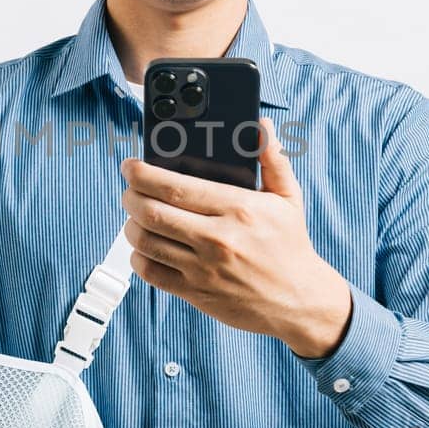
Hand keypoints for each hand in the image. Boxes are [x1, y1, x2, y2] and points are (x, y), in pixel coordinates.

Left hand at [120, 117, 353, 358]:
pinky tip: (144, 247)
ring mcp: (204, 268)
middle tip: (128, 190)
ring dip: (130, 225)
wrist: (299, 301)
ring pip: (146, 242)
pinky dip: (138, 257)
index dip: (143, 174)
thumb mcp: (288, 199)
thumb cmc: (291, 247)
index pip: (175, 186)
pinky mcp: (196, 293)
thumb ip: (272, 159)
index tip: (131, 166)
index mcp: (239, 209)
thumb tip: (262, 126)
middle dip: (130, 196)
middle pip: (152, 212)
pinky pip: (151, 273)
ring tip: (134, 216)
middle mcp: (218, 238)